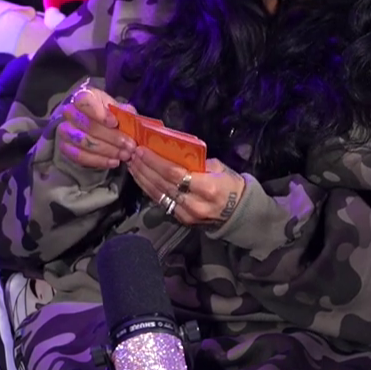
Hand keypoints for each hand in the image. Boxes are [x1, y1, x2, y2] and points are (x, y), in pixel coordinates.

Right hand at [52, 86, 136, 169]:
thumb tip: (132, 122)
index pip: (84, 101)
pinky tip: (113, 162)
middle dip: (111, 137)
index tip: (115, 123)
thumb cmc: (112, 116)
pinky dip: (98, 160)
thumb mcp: (120, 110)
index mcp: (83, 96)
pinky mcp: (65, 147)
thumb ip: (126, 114)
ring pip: (82, 141)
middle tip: (130, 145)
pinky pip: (79, 156)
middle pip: (86, 124)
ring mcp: (65, 130)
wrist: (99, 128)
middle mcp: (69, 111)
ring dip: (107, 150)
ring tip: (124, 155)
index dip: (99, 113)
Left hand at [126, 149, 247, 228]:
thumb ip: (197, 161)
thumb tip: (174, 151)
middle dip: (144, 168)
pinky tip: (140, 177)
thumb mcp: (219, 167)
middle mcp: (194, 202)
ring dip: (142, 178)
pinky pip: (160, 201)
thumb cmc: (229, 184)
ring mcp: (186, 213)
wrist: (238, 211)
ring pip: (158, 194)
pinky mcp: (180, 219)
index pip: (175, 173)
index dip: (155, 162)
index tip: (142, 150)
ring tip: (132, 164)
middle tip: (132, 154)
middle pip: (162, 183)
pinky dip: (148, 188)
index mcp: (207, 187)